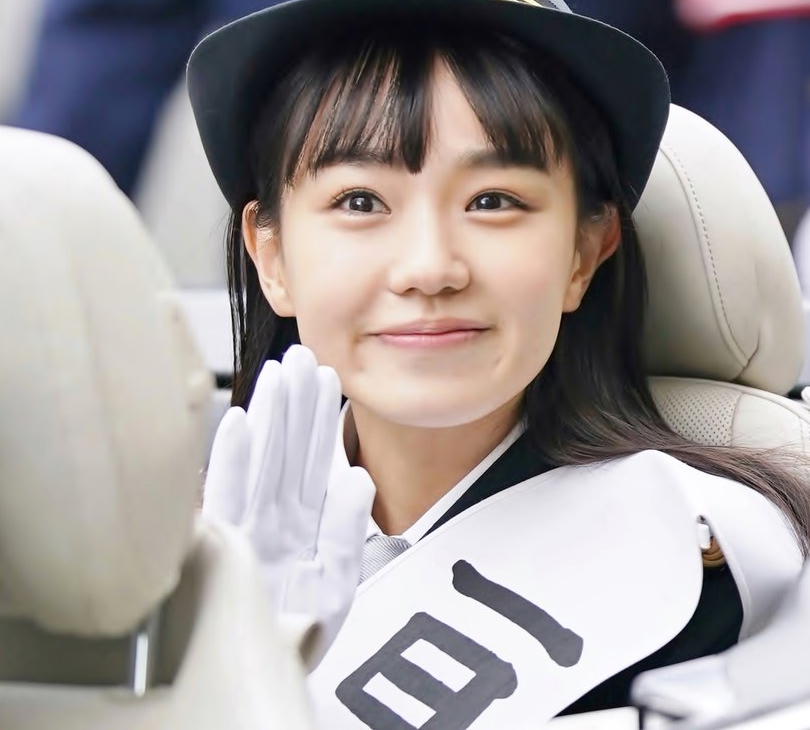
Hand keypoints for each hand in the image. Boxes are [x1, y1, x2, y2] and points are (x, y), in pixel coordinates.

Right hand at [202, 345, 374, 663]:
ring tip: (278, 373)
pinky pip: (232, 495)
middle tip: (300, 354)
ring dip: (271, 415)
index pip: (313, 457)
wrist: (270, 676)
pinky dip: (235, 458)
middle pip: (287, 448)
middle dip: (294, 402)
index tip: (324, 373)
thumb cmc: (300, 632)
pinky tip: (241, 420)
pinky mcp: (230, 545)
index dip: (319, 416)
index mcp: (303, 522)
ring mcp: (252, 528)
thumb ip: (346, 528)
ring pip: (263, 460)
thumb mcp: (338, 580)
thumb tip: (358, 477)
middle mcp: (275, 518)